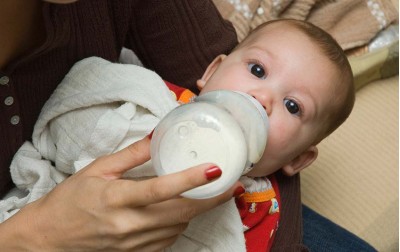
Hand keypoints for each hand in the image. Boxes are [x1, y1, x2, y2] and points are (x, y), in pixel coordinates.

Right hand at [0, 136, 241, 251]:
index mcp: (115, 199)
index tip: (215, 169)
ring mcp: (135, 244)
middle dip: (212, 199)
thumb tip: (156, 135)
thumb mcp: (97, 170)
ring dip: (199, 210)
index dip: (190, 180)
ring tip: (213, 193)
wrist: (49, 239)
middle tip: (234, 184)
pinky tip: (182, 210)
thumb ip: (131, 154)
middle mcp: (128, 225)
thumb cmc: (70, 201)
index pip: (160, 189)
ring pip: (179, 227)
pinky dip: (182, 223)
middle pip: (181, 213)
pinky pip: (170, 238)